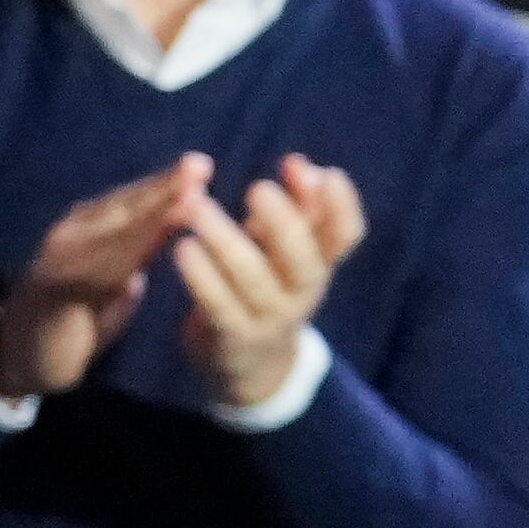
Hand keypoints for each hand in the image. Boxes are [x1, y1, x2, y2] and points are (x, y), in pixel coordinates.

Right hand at [0, 156, 208, 400]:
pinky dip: (131, 249)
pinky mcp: (57, 286)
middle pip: (124, 208)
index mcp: (85, 234)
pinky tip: (157, 239)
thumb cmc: (72, 320)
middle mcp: (70, 236)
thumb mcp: (107, 283)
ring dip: (153, 210)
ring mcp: (61, 258)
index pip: (129, 206)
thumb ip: (130, 256)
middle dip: (164, 186)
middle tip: (200, 163)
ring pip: (115, 230)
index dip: (164, 187)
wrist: (23, 355)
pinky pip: (101, 265)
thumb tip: (162, 232)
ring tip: (189, 193)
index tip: (199, 167)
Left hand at [177, 153, 365, 410]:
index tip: (328, 173)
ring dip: (227, 242)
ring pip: (255, 281)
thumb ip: (297, 208)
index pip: (345, 238)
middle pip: (304, 262)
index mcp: (318, 264)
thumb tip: (302, 165)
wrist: (251, 362)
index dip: (342, 208)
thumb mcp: (284, 247)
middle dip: (284, 224)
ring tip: (198, 206)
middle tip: (258, 188)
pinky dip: (202, 278)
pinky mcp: (233, 337)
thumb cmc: (267, 283)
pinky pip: (219, 307)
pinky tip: (182, 248)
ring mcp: (270, 318)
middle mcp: (302, 292)